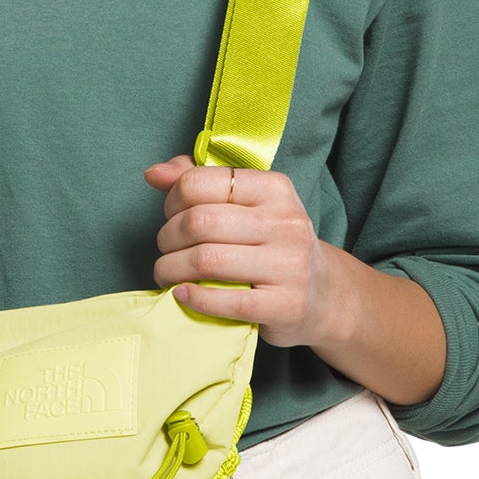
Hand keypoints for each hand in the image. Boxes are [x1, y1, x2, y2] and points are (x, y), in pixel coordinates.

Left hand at [144, 154, 334, 348]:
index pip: (199, 183)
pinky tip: (182, 295)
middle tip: (166, 250)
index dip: (172, 201)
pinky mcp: (285, 305)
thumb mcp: (247, 205)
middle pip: (198, 222)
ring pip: (205, 260)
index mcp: (274, 188)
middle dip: (167, 238)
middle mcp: (286, 222)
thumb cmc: (272, 245)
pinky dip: (192, 298)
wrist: (323, 295)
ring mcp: (289, 265)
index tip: (172, 217)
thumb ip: (200, 182)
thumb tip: (154, 173)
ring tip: (168, 274)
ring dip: (170, 269)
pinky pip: (224, 301)